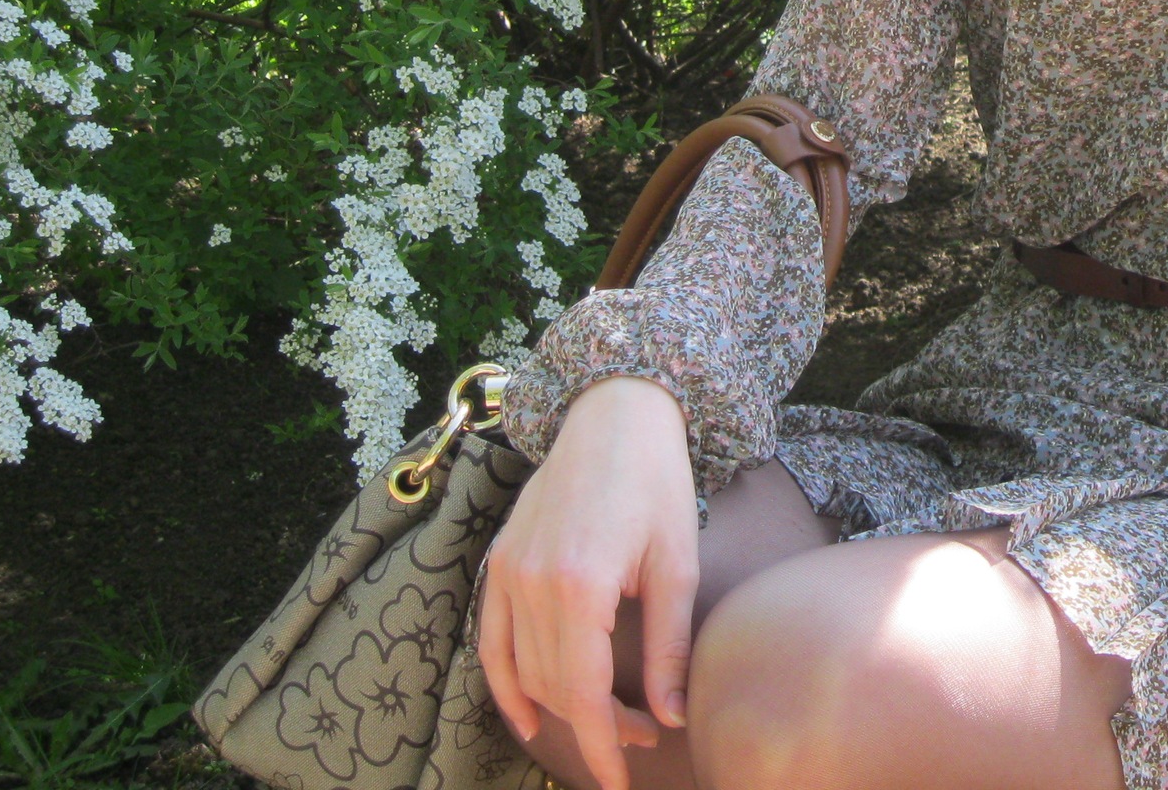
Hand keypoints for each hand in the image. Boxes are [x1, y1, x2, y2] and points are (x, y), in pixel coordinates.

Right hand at [477, 375, 700, 789]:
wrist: (614, 415)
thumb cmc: (656, 482)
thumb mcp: (677, 564)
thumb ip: (669, 644)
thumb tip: (672, 716)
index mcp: (579, 584)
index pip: (582, 692)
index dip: (601, 744)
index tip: (621, 778)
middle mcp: (531, 583)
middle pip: (554, 687)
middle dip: (597, 725)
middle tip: (645, 734)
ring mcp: (507, 573)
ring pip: (522, 671)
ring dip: (561, 706)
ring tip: (614, 717)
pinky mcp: (499, 564)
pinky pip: (490, 642)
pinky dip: (504, 685)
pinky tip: (528, 717)